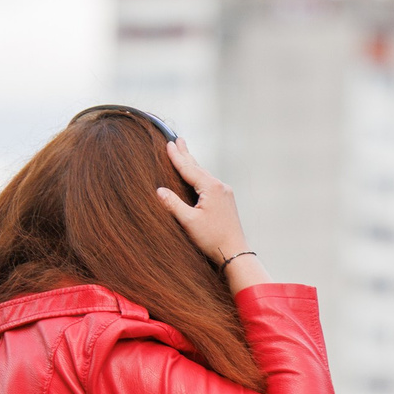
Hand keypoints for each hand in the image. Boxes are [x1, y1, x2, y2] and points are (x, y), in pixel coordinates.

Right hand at [154, 141, 256, 277]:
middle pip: (198, 168)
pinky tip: (198, 178)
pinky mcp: (227, 201)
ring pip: (205, 175)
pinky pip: (210, 184)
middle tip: (178, 140)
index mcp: (211, 188)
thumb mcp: (189, 222)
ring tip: (186, 155)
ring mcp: (225, 193)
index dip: (177, 157)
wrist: (234, 252)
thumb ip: (173, 204)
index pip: (189, 169)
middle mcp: (220, 186)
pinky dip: (200, 177)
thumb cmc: (212, 239)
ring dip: (193, 165)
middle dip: (187, 155)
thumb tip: (159, 191)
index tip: (168, 144)